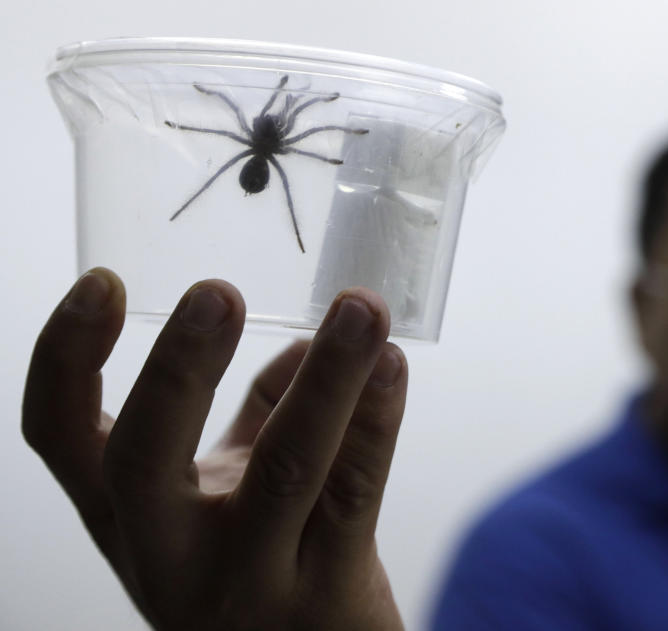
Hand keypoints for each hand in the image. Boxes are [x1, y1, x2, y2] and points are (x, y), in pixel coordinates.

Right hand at [22, 268, 407, 630]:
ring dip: (325, 380)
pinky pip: (354, 491)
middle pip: (143, 461)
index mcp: (128, 515)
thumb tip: (308, 340)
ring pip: (284, 469)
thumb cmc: (261, 567)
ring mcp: (251, 581)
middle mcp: (170, 555)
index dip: (64, 358)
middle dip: (179, 369)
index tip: (103, 284)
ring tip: (361, 310)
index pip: (59, 435)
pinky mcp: (329, 593)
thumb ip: (257, 412)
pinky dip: (374, 418)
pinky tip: (390, 365)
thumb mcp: (226, 497)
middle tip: (218, 292)